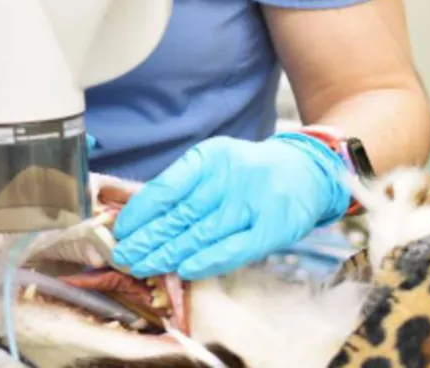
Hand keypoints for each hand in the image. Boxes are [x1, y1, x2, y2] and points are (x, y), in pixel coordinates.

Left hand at [109, 134, 349, 279]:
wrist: (309, 170)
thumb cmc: (251, 173)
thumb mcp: (215, 167)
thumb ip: (183, 189)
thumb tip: (139, 219)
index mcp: (209, 159)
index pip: (165, 188)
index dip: (140, 213)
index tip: (120, 231)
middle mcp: (229, 178)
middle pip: (179, 215)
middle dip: (147, 239)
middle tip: (123, 257)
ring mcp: (252, 202)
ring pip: (201, 234)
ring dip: (168, 254)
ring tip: (143, 267)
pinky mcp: (273, 227)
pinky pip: (234, 249)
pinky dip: (207, 261)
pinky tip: (184, 270)